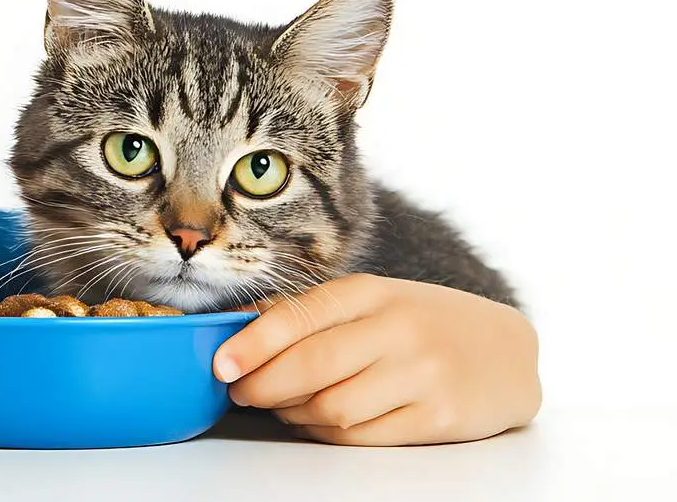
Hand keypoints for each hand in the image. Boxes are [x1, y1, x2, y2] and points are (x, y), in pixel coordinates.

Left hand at [213, 273, 540, 445]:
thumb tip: (242, 328)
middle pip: (311, 366)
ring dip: (294, 414)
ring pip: (332, 407)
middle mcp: (398, 329)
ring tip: (282, 408)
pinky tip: (318, 423)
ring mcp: (422, 374)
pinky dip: (327, 434)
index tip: (221, 364)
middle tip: (241, 392)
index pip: (299, 317)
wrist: (509, 352)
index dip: (253, 344)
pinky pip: (362, 437)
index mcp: (372, 293)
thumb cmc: (425, 323)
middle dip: (263, 386)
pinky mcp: (439, 417)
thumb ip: (314, 313)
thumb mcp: (374, 301)